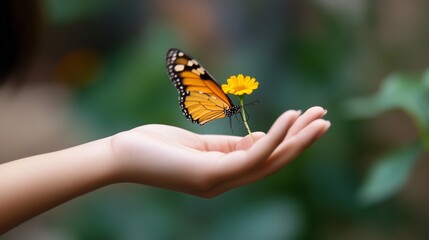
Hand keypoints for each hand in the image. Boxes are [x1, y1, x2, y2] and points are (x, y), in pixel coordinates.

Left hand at [110, 106, 329, 197]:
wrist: (122, 156)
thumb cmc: (157, 147)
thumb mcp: (201, 145)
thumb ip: (231, 146)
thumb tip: (261, 139)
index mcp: (224, 173)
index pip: (262, 158)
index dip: (285, 140)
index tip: (301, 119)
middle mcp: (226, 182)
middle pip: (273, 162)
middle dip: (301, 141)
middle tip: (326, 120)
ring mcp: (220, 181)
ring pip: (269, 162)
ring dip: (297, 140)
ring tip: (320, 119)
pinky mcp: (211, 175)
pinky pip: (251, 156)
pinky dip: (273, 137)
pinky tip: (290, 119)